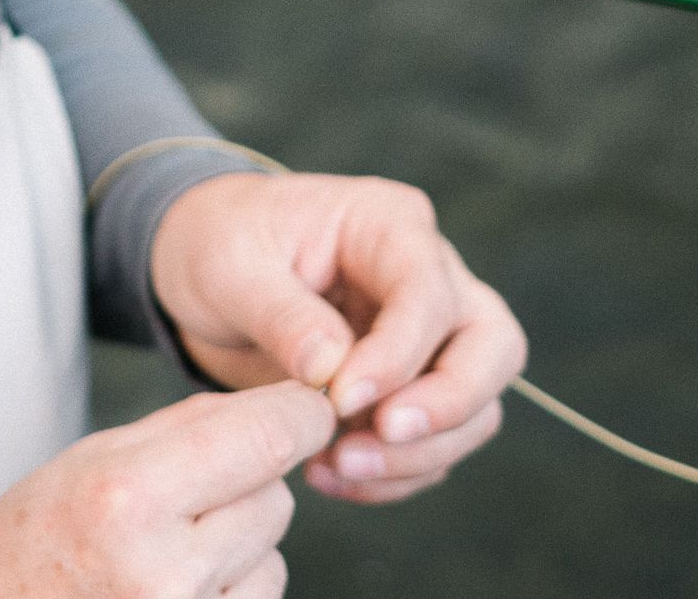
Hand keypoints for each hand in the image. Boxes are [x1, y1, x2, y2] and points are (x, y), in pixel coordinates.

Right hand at [0, 379, 335, 598]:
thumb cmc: (32, 539)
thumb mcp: (93, 457)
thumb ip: (188, 429)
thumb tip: (285, 407)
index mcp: (128, 497)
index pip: (264, 440)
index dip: (303, 414)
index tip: (312, 405)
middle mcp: (164, 573)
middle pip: (275, 498)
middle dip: (251, 481)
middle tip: (190, 487)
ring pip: (275, 557)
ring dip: (243, 543)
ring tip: (168, 546)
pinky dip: (234, 587)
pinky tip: (176, 585)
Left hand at [148, 170, 524, 504]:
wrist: (205, 269)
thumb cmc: (221, 243)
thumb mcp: (231, 265)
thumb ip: (282, 312)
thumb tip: (332, 368)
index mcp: (387, 223)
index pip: (429, 291)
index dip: (398, 354)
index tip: (340, 400)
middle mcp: (427, 274)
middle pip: (492, 346)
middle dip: (448, 406)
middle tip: (376, 437)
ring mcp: (428, 334)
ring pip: (477, 406)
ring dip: (418, 454)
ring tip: (336, 465)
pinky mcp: (411, 387)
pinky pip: (435, 444)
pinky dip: (394, 474)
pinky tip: (328, 473)